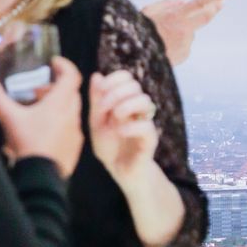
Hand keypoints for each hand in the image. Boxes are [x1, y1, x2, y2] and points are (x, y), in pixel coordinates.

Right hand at [0, 57, 82, 176]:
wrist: (42, 178)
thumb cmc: (28, 144)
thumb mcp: (9, 118)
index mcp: (60, 104)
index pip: (72, 76)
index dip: (64, 66)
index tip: (54, 63)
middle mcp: (72, 115)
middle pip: (70, 93)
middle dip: (56, 87)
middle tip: (37, 91)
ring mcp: (75, 133)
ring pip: (70, 111)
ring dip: (57, 106)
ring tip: (36, 111)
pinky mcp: (74, 148)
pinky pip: (70, 128)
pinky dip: (60, 123)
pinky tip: (43, 132)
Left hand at [88, 69, 158, 186]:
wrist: (120, 170)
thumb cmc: (109, 146)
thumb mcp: (96, 121)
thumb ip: (96, 100)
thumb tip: (97, 75)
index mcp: (125, 100)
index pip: (126, 77)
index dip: (113, 79)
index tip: (100, 93)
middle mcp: (137, 108)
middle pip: (135, 85)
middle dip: (115, 93)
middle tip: (104, 110)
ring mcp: (145, 122)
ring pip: (145, 100)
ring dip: (125, 106)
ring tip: (114, 119)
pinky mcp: (150, 139)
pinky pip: (147, 126)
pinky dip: (130, 127)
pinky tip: (119, 132)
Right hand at [142, 0, 227, 64]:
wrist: (138, 59)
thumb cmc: (139, 31)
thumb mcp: (148, 12)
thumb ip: (166, 4)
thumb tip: (182, 1)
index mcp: (176, 17)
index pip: (200, 3)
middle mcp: (185, 30)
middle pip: (205, 16)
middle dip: (214, 8)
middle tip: (222, 2)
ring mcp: (186, 44)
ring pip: (189, 32)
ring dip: (179, 31)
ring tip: (161, 35)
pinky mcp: (185, 54)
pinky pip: (183, 44)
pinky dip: (176, 43)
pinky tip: (163, 46)